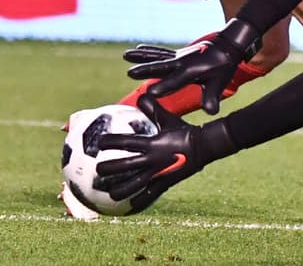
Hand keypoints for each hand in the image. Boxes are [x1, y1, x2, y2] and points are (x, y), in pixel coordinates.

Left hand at [93, 95, 208, 211]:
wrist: (204, 146)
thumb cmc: (184, 130)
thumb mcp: (168, 118)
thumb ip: (153, 108)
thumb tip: (141, 96)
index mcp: (151, 143)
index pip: (125, 142)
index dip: (110, 142)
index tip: (99, 142)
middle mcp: (152, 160)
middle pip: (124, 167)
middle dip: (108, 169)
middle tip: (98, 170)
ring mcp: (157, 173)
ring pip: (134, 185)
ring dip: (119, 190)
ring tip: (109, 193)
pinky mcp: (165, 183)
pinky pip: (149, 195)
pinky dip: (139, 201)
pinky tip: (130, 206)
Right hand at [124, 35, 243, 115]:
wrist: (227, 47)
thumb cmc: (223, 67)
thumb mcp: (219, 83)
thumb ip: (211, 97)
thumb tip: (211, 112)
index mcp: (191, 71)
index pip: (175, 81)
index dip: (163, 87)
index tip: (150, 93)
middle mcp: (182, 62)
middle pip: (161, 66)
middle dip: (146, 70)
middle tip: (130, 73)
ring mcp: (179, 57)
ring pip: (157, 57)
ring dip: (142, 57)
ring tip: (125, 55)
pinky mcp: (177, 55)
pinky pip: (160, 53)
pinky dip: (149, 51)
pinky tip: (137, 48)